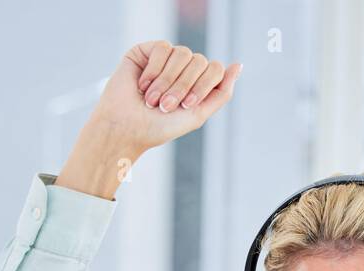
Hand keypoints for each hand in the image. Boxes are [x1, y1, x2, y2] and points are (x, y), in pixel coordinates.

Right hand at [89, 41, 241, 154]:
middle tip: (164, 106)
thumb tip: (238, 65)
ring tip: (151, 100)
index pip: (215, 69)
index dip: (203, 86)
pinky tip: (142, 85)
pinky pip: (163, 47)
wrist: (125, 129)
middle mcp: (183, 68)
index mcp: (196, 82)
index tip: (185, 106)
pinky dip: (154, 70)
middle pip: (200, 61)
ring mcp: (165, 58)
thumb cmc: (158, 127)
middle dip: (183, 86)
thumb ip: (221, 93)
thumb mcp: (197, 115)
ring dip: (167, 81)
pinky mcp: (146, 51)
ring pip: (182, 53)